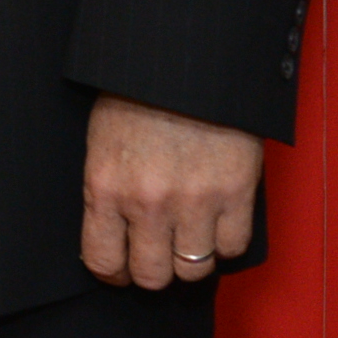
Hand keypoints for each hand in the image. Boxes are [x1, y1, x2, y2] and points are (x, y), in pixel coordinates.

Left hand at [82, 93, 260, 288]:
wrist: (185, 62)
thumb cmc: (135, 92)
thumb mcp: (101, 139)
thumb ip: (108, 188)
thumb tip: (112, 231)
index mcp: (105, 185)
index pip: (102, 260)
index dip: (111, 272)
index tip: (119, 268)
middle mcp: (148, 201)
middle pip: (152, 276)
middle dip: (152, 270)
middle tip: (156, 254)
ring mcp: (195, 201)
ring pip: (194, 269)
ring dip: (190, 259)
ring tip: (187, 237)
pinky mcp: (236, 193)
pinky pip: (233, 247)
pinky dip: (224, 241)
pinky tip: (215, 222)